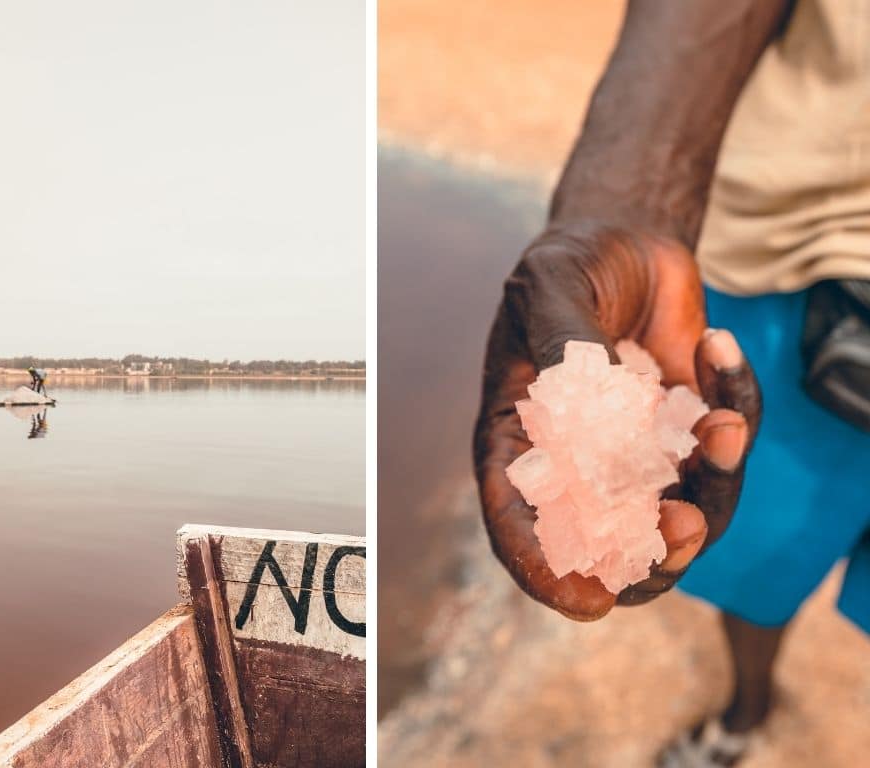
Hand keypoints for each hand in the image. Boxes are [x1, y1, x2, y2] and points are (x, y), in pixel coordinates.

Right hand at [473, 222, 761, 620]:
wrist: (624, 241)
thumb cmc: (568, 264)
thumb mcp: (549, 287)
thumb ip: (562, 343)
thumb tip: (593, 405)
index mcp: (519, 439)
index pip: (518, 521)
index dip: (545, 570)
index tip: (587, 599)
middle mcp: (574, 461)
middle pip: (607, 545)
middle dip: (652, 553)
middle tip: (684, 524)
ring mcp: (633, 453)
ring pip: (680, 511)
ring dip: (714, 484)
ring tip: (727, 424)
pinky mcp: (682, 432)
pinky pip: (720, 450)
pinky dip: (734, 408)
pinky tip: (719, 350)